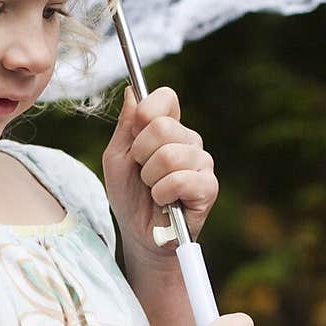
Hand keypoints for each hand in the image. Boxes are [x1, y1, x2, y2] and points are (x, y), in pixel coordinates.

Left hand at [102, 85, 218, 256]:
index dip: (145, 113)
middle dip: (140, 154)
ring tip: (153, 190)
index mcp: (169, 128)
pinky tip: (165, 202)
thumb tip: (131, 91)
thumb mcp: (117, 158)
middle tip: (142, 173)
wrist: (140, 234)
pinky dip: (162, 194)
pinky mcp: (208, 186)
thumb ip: (125, 126)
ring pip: (168, 155)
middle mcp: (189, 140)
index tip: (135, 137)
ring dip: (149, 179)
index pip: (165, 97)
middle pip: (160, 126)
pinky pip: (180, 180)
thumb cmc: (129, 196)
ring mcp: (201, 162)